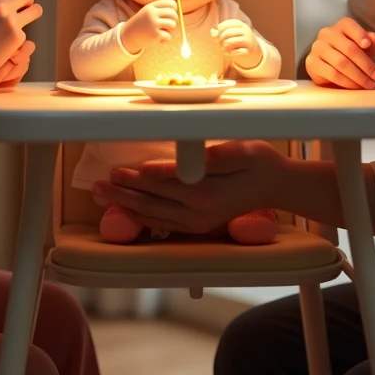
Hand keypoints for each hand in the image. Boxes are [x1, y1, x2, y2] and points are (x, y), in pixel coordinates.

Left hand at [92, 140, 285, 233]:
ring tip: (101, 194)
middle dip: (123, 192)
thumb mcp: (245, 150)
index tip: (117, 170)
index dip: (139, 176)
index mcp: (208, 192)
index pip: (165, 183)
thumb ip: (217, 156)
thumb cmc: (261, 161)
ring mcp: (197, 222)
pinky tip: (125, 210)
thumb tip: (191, 158)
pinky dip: (141, 217)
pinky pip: (163, 223)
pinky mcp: (197, 224)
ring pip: (153, 214)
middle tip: (98, 184)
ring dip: (126, 204)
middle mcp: (199, 212)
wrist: (277, 186)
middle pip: (153, 201)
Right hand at [121, 0, 177, 54]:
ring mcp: (154, 24)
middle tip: (169, 24)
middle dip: (174, 20)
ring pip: (173, 25)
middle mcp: (152, 14)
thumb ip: (161, 10)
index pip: (170, 2)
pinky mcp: (155, 35)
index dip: (174, 8)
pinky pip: (168, 36)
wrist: (129, 35)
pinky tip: (158, 39)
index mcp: (151, 7)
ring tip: (164, 32)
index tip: (171, 13)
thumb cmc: (142, 23)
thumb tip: (179, 11)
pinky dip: (165, 39)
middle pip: (173, 14)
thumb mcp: (148, 12)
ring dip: (171, 30)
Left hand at [212, 19, 260, 61]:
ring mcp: (248, 41)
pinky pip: (235, 52)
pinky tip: (228, 54)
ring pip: (230, 42)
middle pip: (228, 32)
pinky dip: (229, 54)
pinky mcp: (249, 51)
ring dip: (223, 46)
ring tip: (223, 48)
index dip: (220, 29)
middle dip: (220, 38)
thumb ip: (219, 33)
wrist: (251, 51)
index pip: (228, 23)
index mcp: (241, 25)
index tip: (218, 34)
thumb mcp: (228, 35)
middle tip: (218, 42)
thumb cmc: (236, 41)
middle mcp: (246, 31)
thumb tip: (212, 32)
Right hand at [305, 17, 374, 89]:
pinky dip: (347, 82)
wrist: (334, 68)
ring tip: (369, 84)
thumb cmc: (353, 55)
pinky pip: (332, 74)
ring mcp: (317, 47)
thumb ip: (373, 42)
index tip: (368, 45)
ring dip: (358, 76)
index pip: (350, 26)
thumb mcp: (366, 48)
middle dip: (366, 64)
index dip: (359, 34)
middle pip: (349, 48)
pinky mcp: (312, 63)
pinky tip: (356, 86)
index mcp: (341, 26)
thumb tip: (373, 39)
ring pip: (341, 63)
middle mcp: (327, 33)